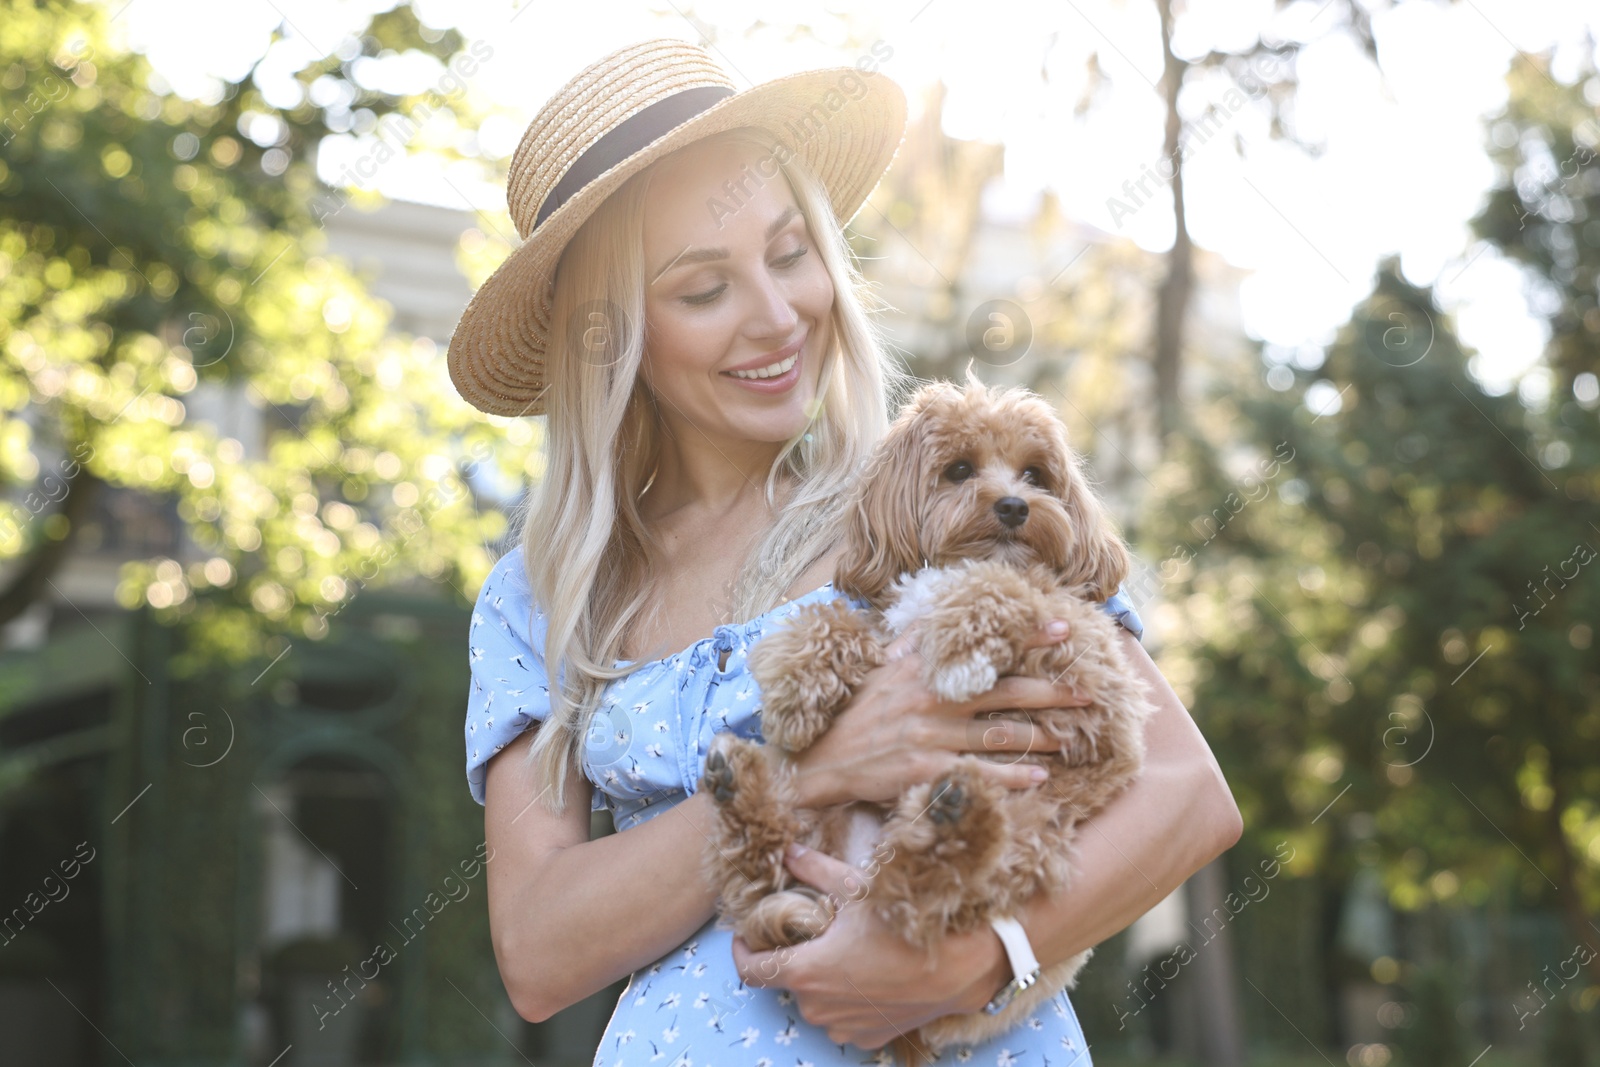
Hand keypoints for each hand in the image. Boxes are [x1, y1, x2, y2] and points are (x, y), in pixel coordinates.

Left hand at [731, 842, 1008, 1048]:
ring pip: (816, 1001)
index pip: (750, 971)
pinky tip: (869, 976)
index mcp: (805, 972)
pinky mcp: (866, 1039)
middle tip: (815, 931)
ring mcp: (842, 1028)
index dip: (742, 950)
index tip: (745, 935)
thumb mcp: (856, 889)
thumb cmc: (905, 926)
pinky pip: (843, 1019)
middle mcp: (817, 1008)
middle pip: (788, 981)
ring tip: (847, 953)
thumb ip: (814, 870)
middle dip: (795, 956)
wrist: (959, 966)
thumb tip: (787, 852)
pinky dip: (847, 1000)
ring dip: (822, 980)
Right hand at [790, 618, 1086, 807]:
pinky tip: (1038, 779)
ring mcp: (931, 735)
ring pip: (1000, 734)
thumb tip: (934, 618)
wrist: (822, 759)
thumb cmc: (856, 713)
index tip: (1062, 630)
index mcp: (924, 670)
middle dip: (1052, 692)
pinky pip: (979, 772)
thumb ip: (911, 644)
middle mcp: (932, 698)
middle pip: (1006, 692)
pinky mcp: (927, 769)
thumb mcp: (880, 669)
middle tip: (1088, 693)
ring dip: (1040, 737)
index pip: (984, 648)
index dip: (1027, 638)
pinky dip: (1011, 776)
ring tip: (1069, 740)